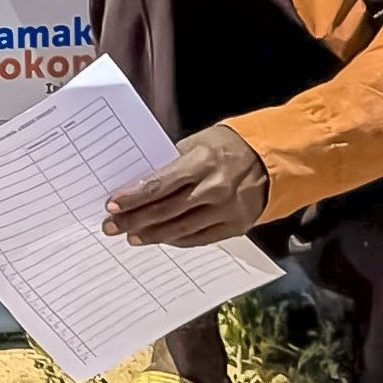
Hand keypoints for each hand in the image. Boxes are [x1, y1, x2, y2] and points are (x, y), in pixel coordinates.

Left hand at [102, 124, 272, 246]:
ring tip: (131, 236)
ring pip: (180, 229)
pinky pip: (199, 238)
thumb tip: (140, 181)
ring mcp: (226, 210)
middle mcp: (215, 188)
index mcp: (203, 162)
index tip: (112, 205)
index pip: (160, 184)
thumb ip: (172, 163)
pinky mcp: (235, 226)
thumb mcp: (199, 143)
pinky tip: (160, 238)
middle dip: (134, 220)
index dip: (133, 197)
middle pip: (165, 210)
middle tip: (111, 226)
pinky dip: (176, 239)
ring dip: (151, 235)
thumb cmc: (229, 146)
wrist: (271, 160)